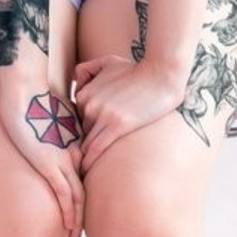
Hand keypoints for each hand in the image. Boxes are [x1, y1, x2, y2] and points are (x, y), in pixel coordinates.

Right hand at [0, 85, 84, 236]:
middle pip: (82, 189)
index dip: (81, 194)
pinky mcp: (50, 163)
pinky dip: (68, 211)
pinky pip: (64, 193)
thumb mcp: (46, 115)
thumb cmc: (32, 98)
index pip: (80, 175)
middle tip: (80, 231)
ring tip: (75, 236)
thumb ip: (52, 128)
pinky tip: (70, 226)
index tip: (80, 209)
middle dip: (82, 213)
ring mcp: (61, 159)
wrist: (26, 89)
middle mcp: (70, 154)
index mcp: (70, 144)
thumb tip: (45, 133)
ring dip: (76, 219)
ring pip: (76, 196)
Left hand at [72, 56, 183, 172]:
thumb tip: (75, 81)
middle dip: (81, 147)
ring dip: (82, 159)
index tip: (80, 146)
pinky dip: (89, 162)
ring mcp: (102, 115)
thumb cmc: (137, 71)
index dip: (83, 133)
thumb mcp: (108, 62)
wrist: (161, 75)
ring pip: (86, 144)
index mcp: (85, 93)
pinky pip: (96, 149)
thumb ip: (88, 69)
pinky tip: (85, 172)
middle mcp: (89, 104)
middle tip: (75, 164)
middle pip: (82, 134)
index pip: (77, 121)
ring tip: (79, 174)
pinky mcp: (117, 125)